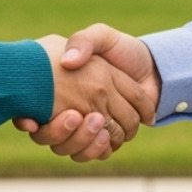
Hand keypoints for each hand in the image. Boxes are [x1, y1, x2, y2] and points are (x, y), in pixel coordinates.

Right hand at [19, 24, 160, 160]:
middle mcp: (76, 109)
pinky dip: (98, 149)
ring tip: (96, 121)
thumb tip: (68, 62)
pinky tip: (105, 136)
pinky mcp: (105, 137)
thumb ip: (84, 42)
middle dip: (66, 130)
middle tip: (76, 115)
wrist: (153, 65)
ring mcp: (90, 126)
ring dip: (84, 140)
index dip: (38, 118)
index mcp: (67, 89)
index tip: (39, 115)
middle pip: (59, 135)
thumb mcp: (101, 37)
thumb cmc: (124, 50)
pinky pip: (95, 153)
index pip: (42, 111)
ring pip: (76, 147)